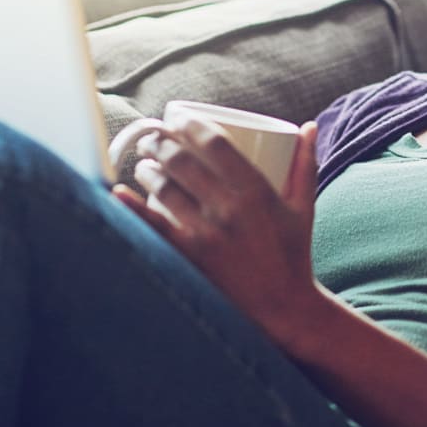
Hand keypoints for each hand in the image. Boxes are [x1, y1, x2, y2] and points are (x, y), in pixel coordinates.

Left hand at [112, 115, 320, 350]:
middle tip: (152, 135)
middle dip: (161, 141)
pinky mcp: (191, 257)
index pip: (216, 144)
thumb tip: (309, 125)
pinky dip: (131, 207)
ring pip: (166, 188)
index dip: (192, 125)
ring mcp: (207, 234)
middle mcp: (229, 208)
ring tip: (142, 161)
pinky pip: (153, 226)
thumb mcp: (304, 206)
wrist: (283, 309)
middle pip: (183, 161)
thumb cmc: (294, 254)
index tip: (179, 117)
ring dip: (147, 168)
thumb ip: (305, 163)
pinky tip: (117, 192)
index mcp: (257, 191)